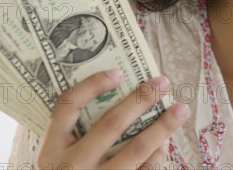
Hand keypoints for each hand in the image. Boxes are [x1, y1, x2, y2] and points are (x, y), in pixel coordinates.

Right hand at [37, 69, 189, 169]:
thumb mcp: (58, 158)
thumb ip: (77, 135)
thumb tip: (126, 102)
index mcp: (52, 150)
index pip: (67, 107)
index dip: (92, 85)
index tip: (117, 72)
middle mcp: (72, 165)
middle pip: (111, 124)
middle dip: (141, 99)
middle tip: (163, 82)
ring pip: (136, 150)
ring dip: (162, 127)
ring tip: (180, 109)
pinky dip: (157, 156)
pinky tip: (165, 143)